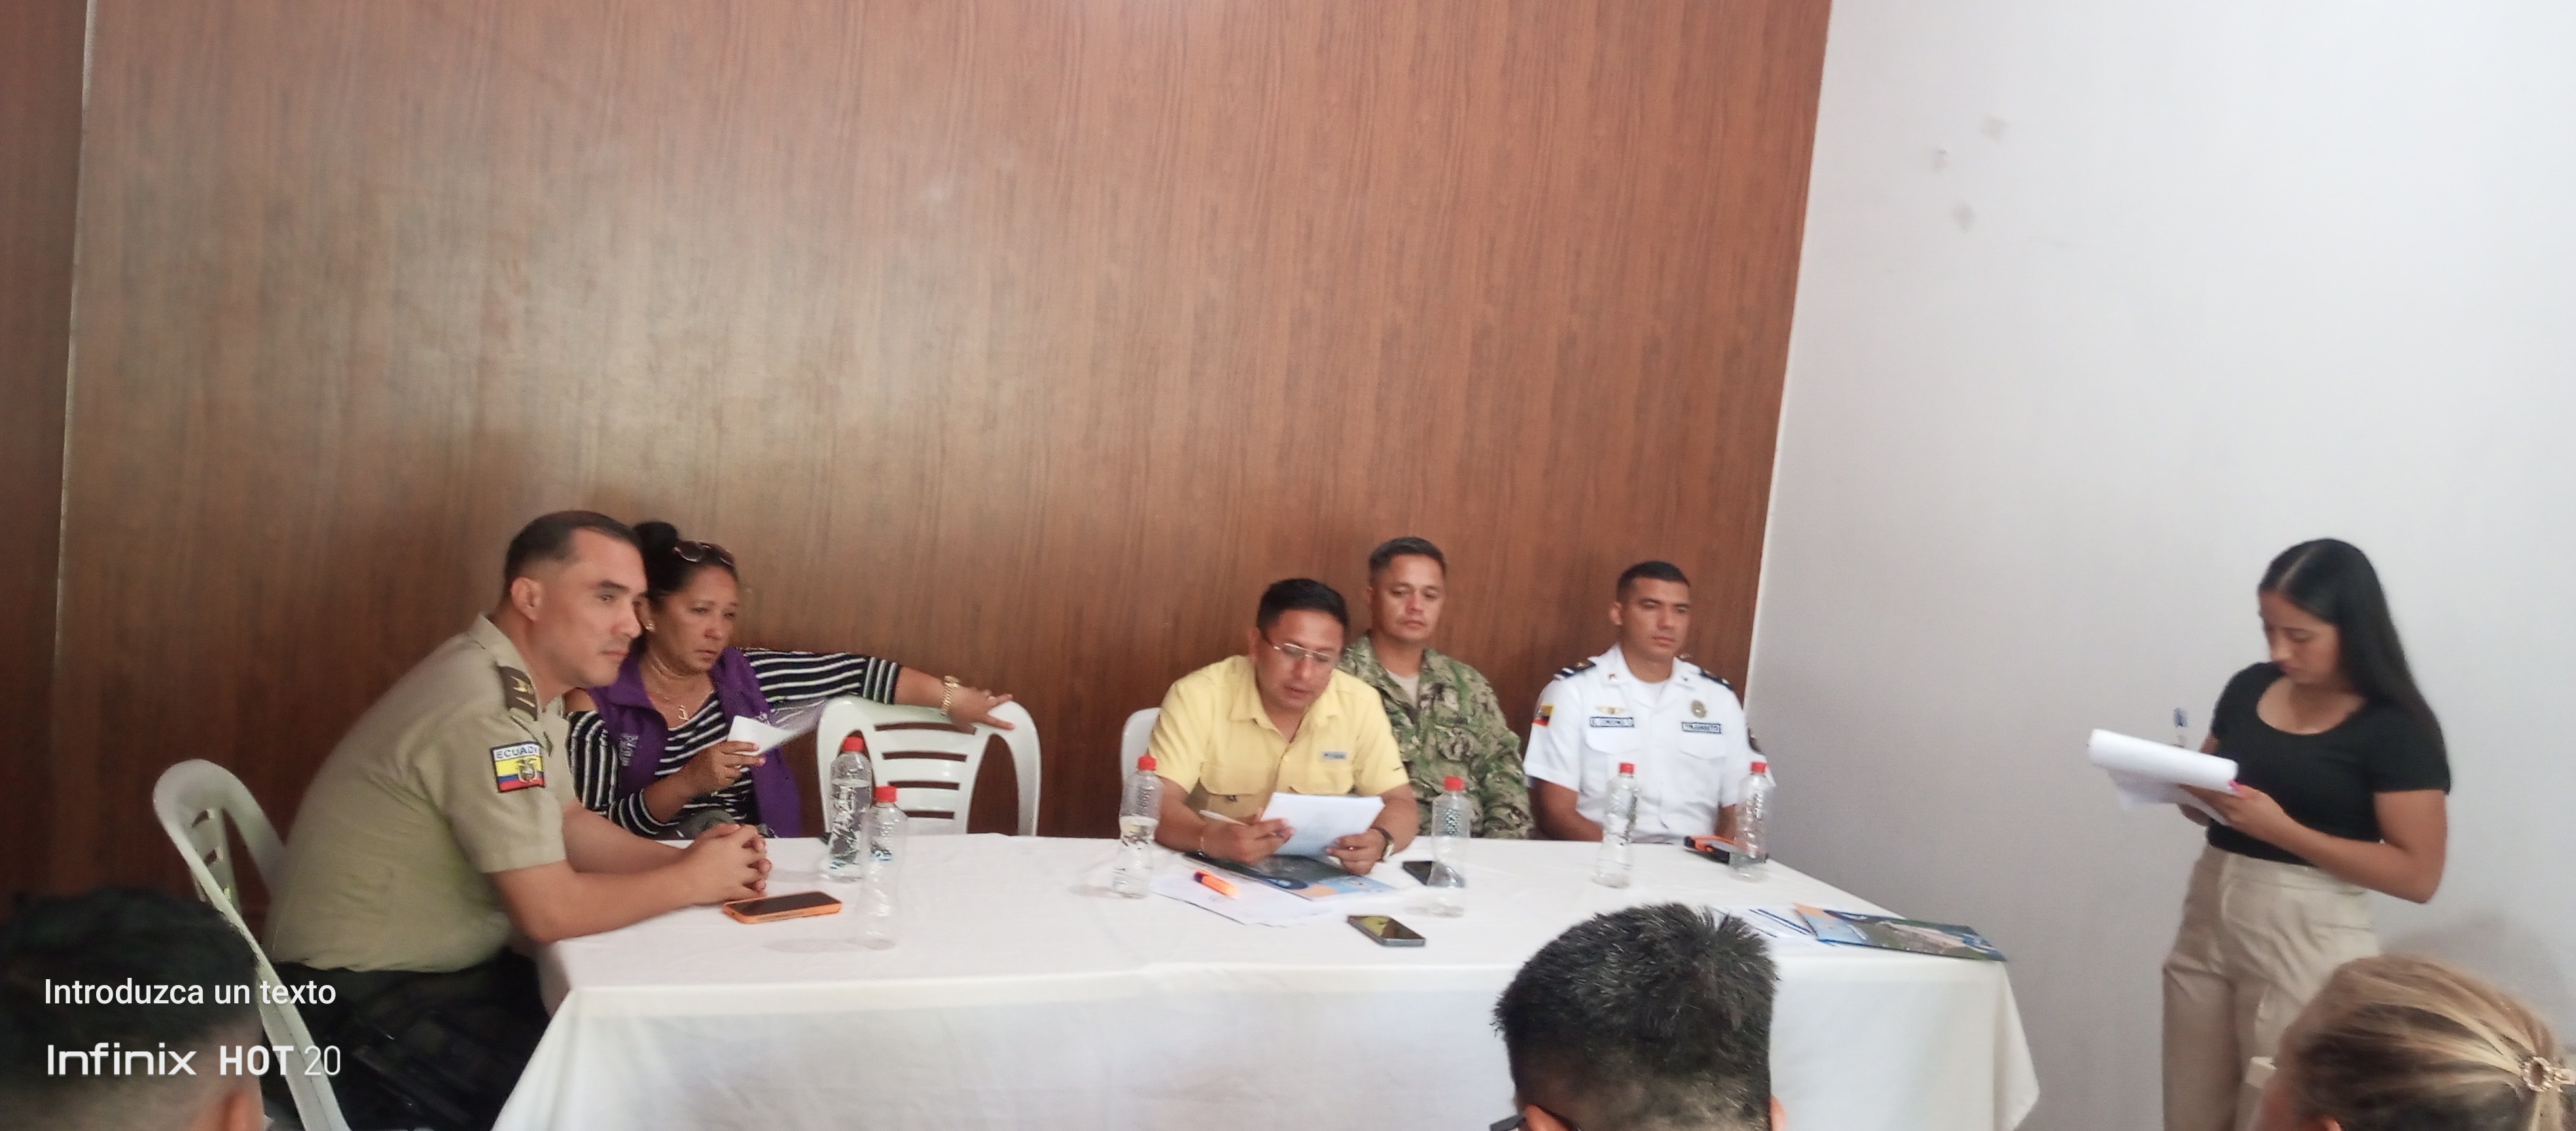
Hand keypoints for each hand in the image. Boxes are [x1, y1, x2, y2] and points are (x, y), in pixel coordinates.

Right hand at [675, 824, 766, 902]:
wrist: (683, 880)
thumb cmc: (690, 859)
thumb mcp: (705, 837)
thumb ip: (722, 830)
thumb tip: (736, 828)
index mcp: (731, 843)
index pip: (751, 832)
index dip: (751, 833)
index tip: (750, 836)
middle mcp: (739, 859)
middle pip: (760, 853)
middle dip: (759, 852)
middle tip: (756, 854)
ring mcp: (738, 876)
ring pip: (759, 873)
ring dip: (761, 871)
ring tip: (757, 871)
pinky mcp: (734, 891)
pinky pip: (752, 893)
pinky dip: (758, 892)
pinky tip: (760, 890)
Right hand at [680, 740, 762, 795]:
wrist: (688, 781)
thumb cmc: (698, 765)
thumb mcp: (708, 752)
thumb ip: (722, 750)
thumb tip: (741, 750)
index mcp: (714, 750)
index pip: (734, 746)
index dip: (746, 746)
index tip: (756, 747)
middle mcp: (718, 761)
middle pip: (739, 759)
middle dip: (752, 759)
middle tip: (762, 759)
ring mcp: (720, 773)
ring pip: (737, 771)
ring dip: (737, 770)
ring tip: (727, 770)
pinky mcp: (721, 783)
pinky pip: (732, 779)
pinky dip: (731, 778)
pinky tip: (723, 777)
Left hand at [944, 686, 1016, 728]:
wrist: (950, 698)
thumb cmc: (956, 711)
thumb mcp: (962, 725)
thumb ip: (968, 728)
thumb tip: (971, 730)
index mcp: (982, 715)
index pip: (996, 722)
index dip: (1005, 724)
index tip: (1012, 725)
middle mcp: (983, 704)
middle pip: (997, 701)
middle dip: (1004, 699)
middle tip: (1009, 697)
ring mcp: (978, 695)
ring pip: (987, 694)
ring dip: (988, 695)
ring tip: (989, 695)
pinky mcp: (971, 689)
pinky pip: (976, 691)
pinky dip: (976, 692)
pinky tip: (972, 693)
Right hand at [1201, 818, 1291, 863]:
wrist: (1207, 844)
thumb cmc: (1220, 829)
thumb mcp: (1235, 821)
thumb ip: (1250, 820)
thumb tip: (1263, 813)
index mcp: (1242, 835)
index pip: (1263, 829)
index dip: (1276, 825)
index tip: (1286, 821)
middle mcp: (1246, 848)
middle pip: (1269, 843)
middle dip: (1282, 837)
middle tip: (1292, 830)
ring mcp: (1248, 858)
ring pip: (1268, 851)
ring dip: (1278, 843)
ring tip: (1287, 836)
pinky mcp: (1248, 863)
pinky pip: (1263, 855)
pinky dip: (1270, 849)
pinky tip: (1276, 843)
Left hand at [1326, 829, 1389, 874]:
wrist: (1379, 843)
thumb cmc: (1368, 835)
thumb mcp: (1363, 829)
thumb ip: (1352, 831)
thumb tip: (1336, 832)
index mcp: (1372, 839)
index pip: (1358, 840)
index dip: (1346, 841)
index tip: (1335, 840)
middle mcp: (1373, 852)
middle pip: (1354, 855)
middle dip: (1339, 852)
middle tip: (1329, 849)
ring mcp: (1370, 863)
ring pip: (1353, 865)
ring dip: (1341, 860)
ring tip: (1333, 854)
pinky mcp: (1366, 870)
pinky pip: (1354, 871)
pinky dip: (1346, 866)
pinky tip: (1341, 860)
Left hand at [2182, 782, 2296, 843]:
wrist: (2279, 832)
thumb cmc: (2270, 811)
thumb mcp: (2256, 795)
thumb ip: (2239, 789)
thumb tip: (2224, 782)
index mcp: (2231, 804)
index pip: (2207, 793)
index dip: (2193, 786)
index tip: (2180, 778)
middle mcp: (2224, 813)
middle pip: (2204, 800)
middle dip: (2192, 790)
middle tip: (2182, 780)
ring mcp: (2226, 820)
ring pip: (2207, 806)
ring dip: (2198, 798)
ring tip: (2190, 788)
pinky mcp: (2230, 824)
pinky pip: (2213, 812)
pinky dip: (2207, 804)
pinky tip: (2206, 799)